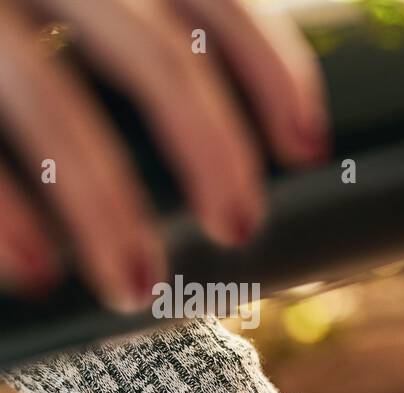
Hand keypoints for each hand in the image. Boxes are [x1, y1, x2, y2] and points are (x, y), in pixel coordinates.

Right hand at [0, 0, 327, 307]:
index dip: (271, 66)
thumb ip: (126, 43)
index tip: (307, 148)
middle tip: (239, 231)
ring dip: (105, 203)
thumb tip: (258, 145)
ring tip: (137, 287)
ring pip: (50, 97)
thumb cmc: (4, 42)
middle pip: (148, 49)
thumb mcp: (68, 14)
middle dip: (210, 148)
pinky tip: (36, 275)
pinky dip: (2, 213)